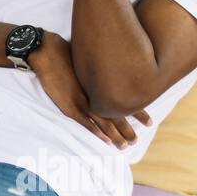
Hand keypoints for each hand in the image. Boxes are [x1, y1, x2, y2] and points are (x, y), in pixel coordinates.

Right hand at [29, 32, 149, 148]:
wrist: (46, 50)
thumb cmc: (65, 49)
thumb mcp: (89, 55)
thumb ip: (101, 66)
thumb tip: (115, 67)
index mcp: (103, 81)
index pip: (125, 100)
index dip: (138, 112)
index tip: (149, 123)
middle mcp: (96, 92)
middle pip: (117, 114)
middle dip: (127, 129)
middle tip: (136, 141)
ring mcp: (83, 100)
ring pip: (104, 121)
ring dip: (116, 135)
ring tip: (125, 146)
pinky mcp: (69, 105)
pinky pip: (86, 122)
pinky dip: (97, 132)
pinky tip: (107, 141)